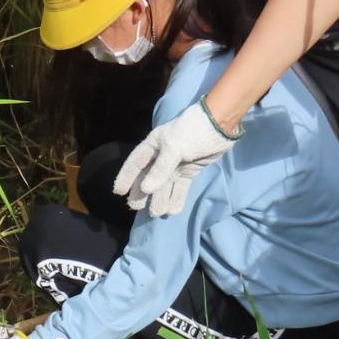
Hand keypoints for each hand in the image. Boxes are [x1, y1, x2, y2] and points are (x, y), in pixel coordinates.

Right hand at [113, 101, 240, 217]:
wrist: (219, 125)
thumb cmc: (192, 131)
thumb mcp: (174, 148)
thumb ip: (160, 170)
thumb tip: (146, 189)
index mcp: (153, 145)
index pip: (135, 163)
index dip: (126, 176)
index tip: (118, 192)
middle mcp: (162, 156)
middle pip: (148, 177)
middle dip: (142, 192)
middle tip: (136, 207)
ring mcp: (176, 164)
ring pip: (164, 185)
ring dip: (160, 198)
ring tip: (157, 213)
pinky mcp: (190, 170)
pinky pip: (180, 187)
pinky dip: (177, 198)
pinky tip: (173, 211)